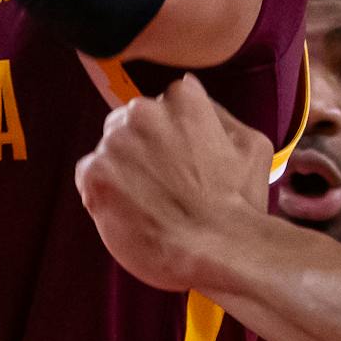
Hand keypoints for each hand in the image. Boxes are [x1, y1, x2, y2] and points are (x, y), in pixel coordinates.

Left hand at [75, 76, 274, 292]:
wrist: (216, 249)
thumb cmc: (238, 202)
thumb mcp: (251, 144)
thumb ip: (218, 113)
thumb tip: (190, 92)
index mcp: (182, 99)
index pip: (166, 104)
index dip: (174, 135)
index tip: (182, 161)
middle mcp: (144, 112)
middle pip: (133, 122)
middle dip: (144, 147)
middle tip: (165, 184)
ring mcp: (116, 142)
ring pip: (111, 147)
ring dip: (124, 169)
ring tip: (150, 202)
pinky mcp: (95, 173)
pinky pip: (89, 172)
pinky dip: (103, 190)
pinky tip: (131, 210)